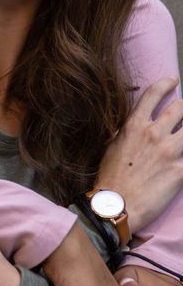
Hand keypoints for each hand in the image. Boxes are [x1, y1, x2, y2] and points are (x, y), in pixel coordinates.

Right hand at [97, 76, 182, 232]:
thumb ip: (126, 132)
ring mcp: (169, 152)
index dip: (166, 84)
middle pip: (180, 108)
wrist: (116, 206)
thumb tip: (134, 124)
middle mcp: (154, 134)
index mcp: (134, 126)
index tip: (173, 80)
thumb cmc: (110, 178)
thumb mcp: (112, 146)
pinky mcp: (180, 171)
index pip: (154, 95)